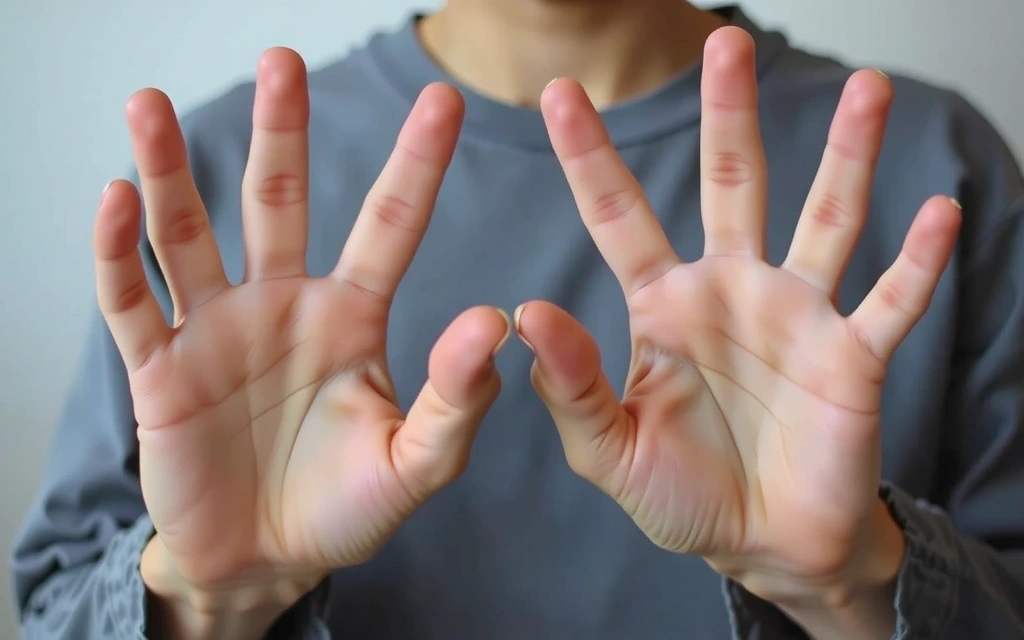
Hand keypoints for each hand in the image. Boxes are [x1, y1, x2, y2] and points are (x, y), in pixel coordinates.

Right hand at [94, 49, 508, 621]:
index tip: (444, 99)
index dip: (416, 163)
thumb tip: (495, 322)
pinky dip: (119, 255)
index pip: (389, 224)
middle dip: (280, 132)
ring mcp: (217, 332)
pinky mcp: (160, 371)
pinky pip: (134, 302)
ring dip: (168, 171)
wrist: (264, 563)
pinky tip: (117, 199)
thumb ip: (458, 402)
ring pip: (190, 235)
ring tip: (148, 105)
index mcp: (351, 318)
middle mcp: (283, 306)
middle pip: (278, 202)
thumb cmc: (344, 510)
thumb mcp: (415, 463)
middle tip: (282, 60)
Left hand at [518, 26, 959, 612]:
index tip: (560, 94)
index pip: (619, 216)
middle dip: (729, 115)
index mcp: (664, 306)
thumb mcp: (609, 451)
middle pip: (730, 183)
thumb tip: (524, 313)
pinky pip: (891, 301)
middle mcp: (731, 290)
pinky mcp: (853, 356)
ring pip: (826, 218)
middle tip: (728, 40)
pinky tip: (938, 213)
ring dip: (848, 156)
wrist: (763, 545)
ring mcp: (797, 316)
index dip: (590, 156)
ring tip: (869, 88)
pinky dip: (916, 261)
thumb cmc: (681, 494)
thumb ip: (570, 387)